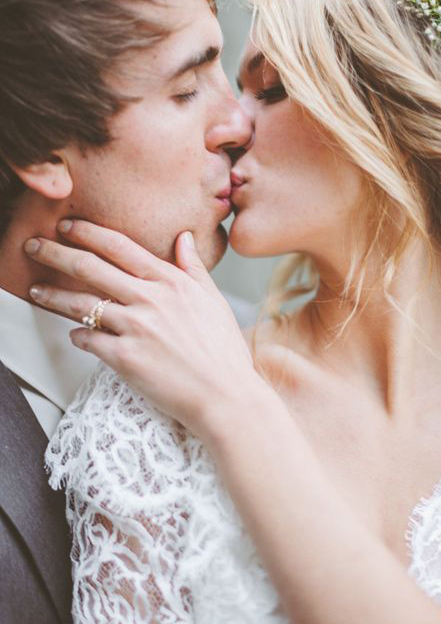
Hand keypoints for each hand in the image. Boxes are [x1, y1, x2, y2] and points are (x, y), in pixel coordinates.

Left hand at [25, 220, 259, 442]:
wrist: (225, 396)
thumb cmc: (222, 352)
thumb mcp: (214, 300)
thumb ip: (193, 267)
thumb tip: (183, 237)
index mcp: (171, 282)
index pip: (120, 247)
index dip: (87, 233)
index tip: (67, 227)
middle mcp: (150, 299)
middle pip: (90, 268)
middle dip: (55, 254)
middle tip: (33, 246)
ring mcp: (135, 328)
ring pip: (81, 305)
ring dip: (52, 296)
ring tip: (35, 290)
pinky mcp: (124, 358)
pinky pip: (88, 341)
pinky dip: (76, 337)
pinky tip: (73, 336)